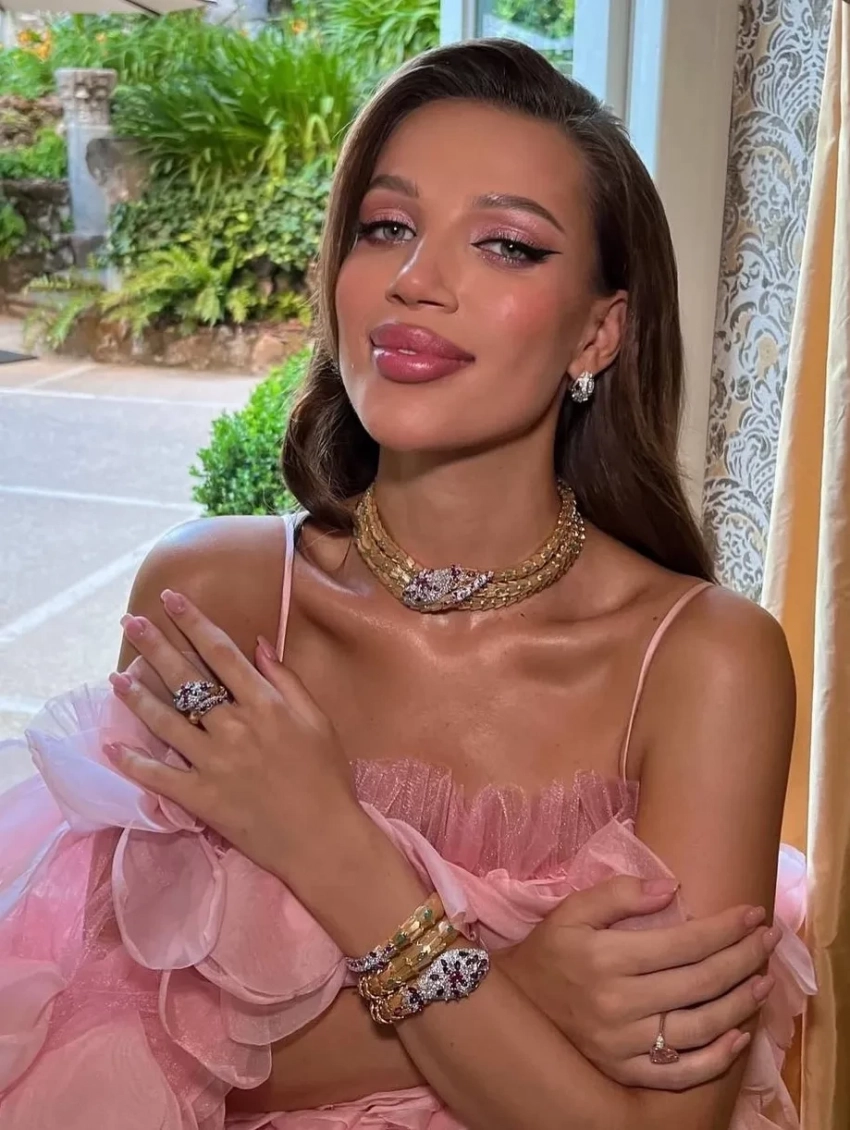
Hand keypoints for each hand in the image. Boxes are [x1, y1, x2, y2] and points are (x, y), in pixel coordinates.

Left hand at [106, 590, 359, 880]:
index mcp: (265, 704)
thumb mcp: (318, 721)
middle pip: (186, 677)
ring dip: (137, 696)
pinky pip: (159, 776)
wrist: (323, 839)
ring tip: (116, 676)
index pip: (221, 652)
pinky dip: (133, 763)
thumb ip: (286, 681)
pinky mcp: (200, 798)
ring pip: (165, 721)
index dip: (193, 622)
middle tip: (130, 622)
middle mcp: (234, 726)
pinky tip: (112, 747)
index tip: (172, 599)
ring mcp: (213, 762)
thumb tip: (258, 644)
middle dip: (156, 646)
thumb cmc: (328, 777)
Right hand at [497, 877, 779, 1090]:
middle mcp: (617, 1003)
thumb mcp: (571, 910)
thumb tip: (671, 889)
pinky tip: (739, 1035)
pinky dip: (716, 1058)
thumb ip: (617, 894)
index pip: (683, 943)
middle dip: (742, 958)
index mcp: (605, 958)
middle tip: (767, 939)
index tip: (752, 914)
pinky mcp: (623, 1070)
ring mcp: (622, 1044)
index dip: (724, 928)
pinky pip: (680, 1073)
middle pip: (699, 982)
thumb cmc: (548, 950)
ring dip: (739, 1004)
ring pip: (698, 1028)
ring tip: (762, 981)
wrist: (513, 1004)